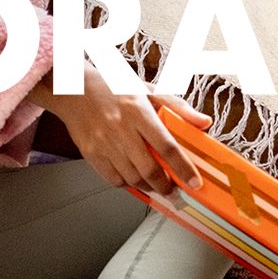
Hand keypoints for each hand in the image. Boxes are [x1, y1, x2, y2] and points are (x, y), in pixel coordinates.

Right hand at [31, 65, 212, 192]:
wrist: (73, 89)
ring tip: (158, 186)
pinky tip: (136, 181)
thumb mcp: (148, 90)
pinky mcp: (90, 153)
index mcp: (138, 111)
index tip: (194, 183)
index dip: (183, 168)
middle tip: (175, 191)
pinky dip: (129, 185)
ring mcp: (104, 143)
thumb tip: (204, 122)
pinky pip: (113, 179)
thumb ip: (178, 107)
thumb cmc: (113, 87)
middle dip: (166, 186)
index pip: (166, 146)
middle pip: (149, 169)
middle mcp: (121, 129)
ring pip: (132, 178)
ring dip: (149, 187)